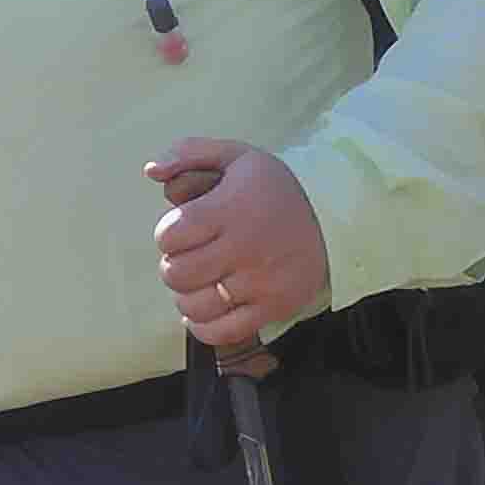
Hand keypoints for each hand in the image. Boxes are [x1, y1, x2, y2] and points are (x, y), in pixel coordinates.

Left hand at [148, 139, 330, 363]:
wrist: (334, 216)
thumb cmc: (274, 187)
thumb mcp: (234, 155)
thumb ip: (186, 152)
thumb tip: (150, 171)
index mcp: (230, 209)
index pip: (169, 236)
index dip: (167, 234)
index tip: (183, 230)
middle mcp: (244, 248)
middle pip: (176, 274)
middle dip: (174, 264)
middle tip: (190, 256)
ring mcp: (261, 283)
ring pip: (194, 306)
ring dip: (187, 295)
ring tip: (200, 280)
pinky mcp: (274, 307)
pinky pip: (222, 332)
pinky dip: (203, 327)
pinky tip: (205, 309)